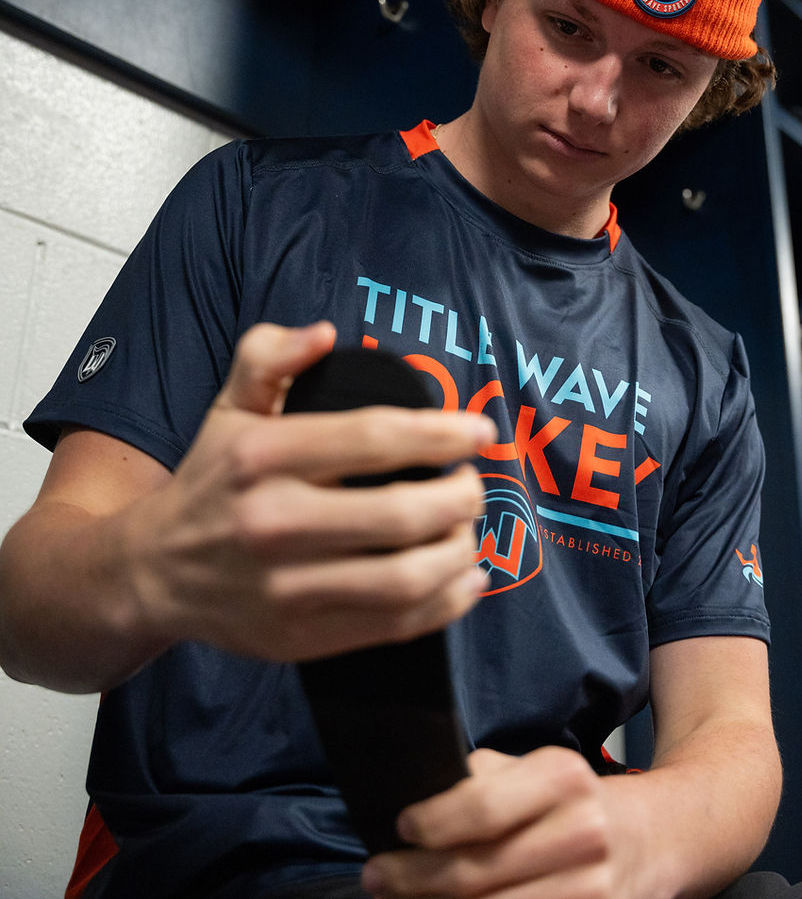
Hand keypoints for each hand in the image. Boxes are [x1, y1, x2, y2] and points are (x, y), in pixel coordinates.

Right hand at [125, 322, 495, 661]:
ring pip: (402, 579)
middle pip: (398, 515)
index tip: (479, 431)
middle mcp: (271, 522)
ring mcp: (285, 588)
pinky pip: (391, 627)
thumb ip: (268, 356)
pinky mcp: (298, 638)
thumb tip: (322, 332)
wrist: (152, 572)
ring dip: (457, 552)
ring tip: (468, 529)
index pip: (371, 438)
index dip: (439, 433)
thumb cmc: (211, 479)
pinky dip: (444, 605)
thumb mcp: (229, 407)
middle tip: (473, 485)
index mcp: (261, 456)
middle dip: (458, 497)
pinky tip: (465, 580)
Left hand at [361, 747, 622, 898]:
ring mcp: (592, 890)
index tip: (398, 829)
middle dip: (414, 879)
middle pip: (479, 872)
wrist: (651, 837)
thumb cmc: (572, 801)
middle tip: (377, 877)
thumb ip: (483, 777)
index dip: (433, 823)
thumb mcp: (537, 769)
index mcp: (563, 777)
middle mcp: (582, 832)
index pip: (483, 807)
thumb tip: (415, 796)